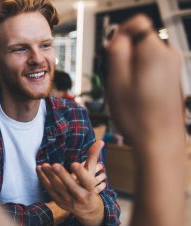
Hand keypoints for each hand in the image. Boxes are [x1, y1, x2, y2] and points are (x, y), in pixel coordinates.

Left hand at [36, 141, 105, 225]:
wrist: (87, 210)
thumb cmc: (89, 186)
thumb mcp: (92, 172)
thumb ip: (93, 157)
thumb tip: (100, 141)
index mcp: (89, 188)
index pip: (87, 181)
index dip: (81, 173)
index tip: (74, 164)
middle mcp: (79, 196)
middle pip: (70, 186)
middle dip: (62, 175)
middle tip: (54, 164)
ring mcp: (68, 200)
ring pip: (58, 188)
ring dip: (50, 176)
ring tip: (44, 165)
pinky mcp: (59, 201)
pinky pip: (50, 190)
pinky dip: (43, 180)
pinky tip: (39, 169)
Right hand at [106, 15, 182, 145]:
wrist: (159, 141)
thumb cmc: (137, 117)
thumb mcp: (117, 82)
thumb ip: (117, 52)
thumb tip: (118, 36)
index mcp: (155, 53)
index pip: (138, 22)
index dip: (121, 33)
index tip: (113, 52)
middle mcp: (169, 56)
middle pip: (140, 40)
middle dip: (125, 54)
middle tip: (118, 79)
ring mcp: (173, 67)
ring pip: (144, 54)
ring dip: (131, 67)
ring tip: (127, 91)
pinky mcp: (173, 78)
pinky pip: (151, 66)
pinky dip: (140, 75)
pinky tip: (136, 95)